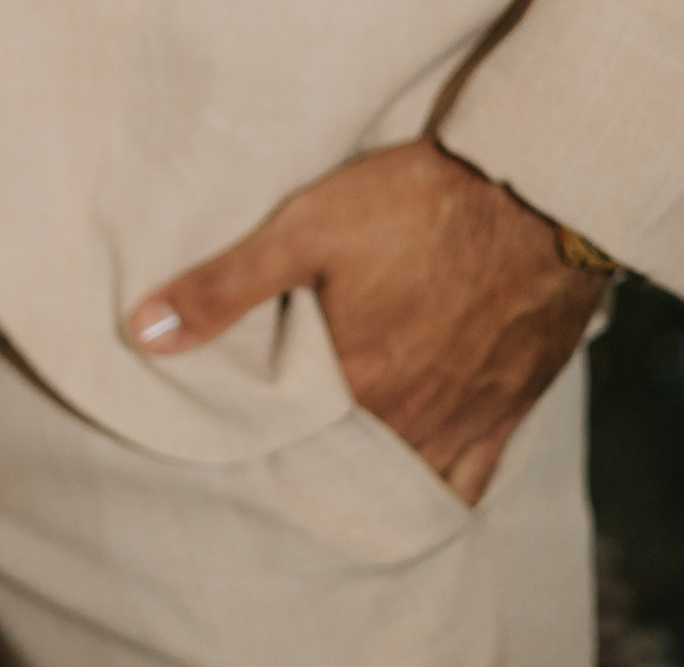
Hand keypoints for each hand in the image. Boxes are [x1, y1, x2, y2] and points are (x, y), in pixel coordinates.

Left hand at [125, 140, 607, 502]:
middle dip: (306, 466)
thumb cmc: (417, 204)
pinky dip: (436, 492)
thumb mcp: (302, 231)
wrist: (540, 190)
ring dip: (365, 482)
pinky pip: (470, 480)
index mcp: (358, 386)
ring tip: (326, 474)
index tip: (223, 441)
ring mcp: (466, 418)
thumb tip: (143, 334)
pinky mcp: (509, 406)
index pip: (286, 443)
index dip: (255, 444)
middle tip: (271, 459)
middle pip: (345, 465)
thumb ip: (223, 289)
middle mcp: (412, 419)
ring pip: (404, 479)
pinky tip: (409, 493)